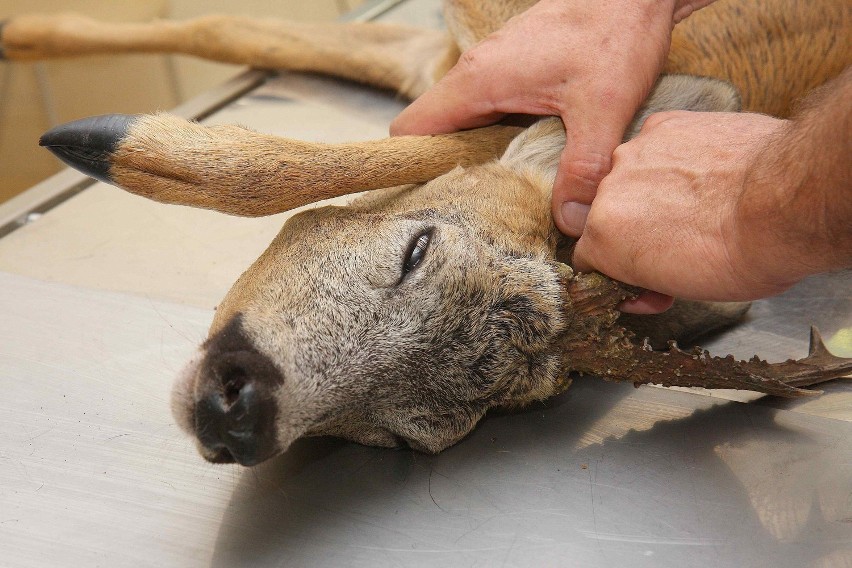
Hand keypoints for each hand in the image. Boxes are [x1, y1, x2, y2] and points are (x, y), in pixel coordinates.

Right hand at [391, 0, 694, 234]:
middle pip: (435, 132)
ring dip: (478, 157)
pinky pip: (489, 111)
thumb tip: (570, 222)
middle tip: (480, 207)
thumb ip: (583, 170)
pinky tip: (531, 159)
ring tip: (507, 191)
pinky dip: (499, 139)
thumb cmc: (615, 30)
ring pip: (464, 123)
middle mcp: (476, 74)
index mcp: (478, 82)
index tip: (434, 199)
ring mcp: (495, 69)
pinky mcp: (516, 70)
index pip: (410, 128)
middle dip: (450, 171)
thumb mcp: (603, 109)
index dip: (412, 166)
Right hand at [571, 110, 798, 301]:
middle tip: (677, 240)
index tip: (640, 273)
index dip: (615, 269)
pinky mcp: (665, 124)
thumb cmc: (737, 255)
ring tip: (697, 201)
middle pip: (607, 213)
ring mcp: (636, 152)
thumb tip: (640, 289)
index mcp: (603, 237)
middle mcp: (608, 190)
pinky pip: (657, 145)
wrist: (783, 204)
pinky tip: (704, 171)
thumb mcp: (681, 290)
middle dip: (634, 228)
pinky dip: (673, 158)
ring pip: (631, 176)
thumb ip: (646, 282)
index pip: (588, 256)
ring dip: (652, 190)